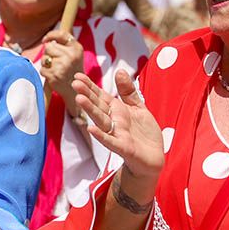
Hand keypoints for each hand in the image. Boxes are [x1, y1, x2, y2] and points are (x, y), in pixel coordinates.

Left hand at [40, 30, 84, 110]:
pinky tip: (53, 76)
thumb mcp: (74, 55)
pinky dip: (45, 73)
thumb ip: (64, 45)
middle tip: (55, 62)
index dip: (50, 35)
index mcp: (76, 48)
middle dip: (48, 54)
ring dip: (46, 64)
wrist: (75, 90)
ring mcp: (62, 65)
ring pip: (44, 58)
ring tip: (55, 69)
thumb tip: (46, 40)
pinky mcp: (55, 75)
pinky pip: (42, 69)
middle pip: (49, 47)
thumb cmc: (72, 71)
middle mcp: (71, 56)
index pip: (61, 34)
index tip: (44, 40)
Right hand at [74, 70, 163, 193]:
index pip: (101, 96)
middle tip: (75, 83)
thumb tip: (120, 71)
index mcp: (117, 111)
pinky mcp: (124, 148)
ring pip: (101, 121)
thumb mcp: (138, 108)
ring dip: (91, 111)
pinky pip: (111, 141)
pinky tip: (91, 129)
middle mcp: (114, 122)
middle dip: (87, 95)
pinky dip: (101, 135)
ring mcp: (117, 135)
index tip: (78, 76)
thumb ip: (128, 91)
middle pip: (98, 107)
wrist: (153, 159)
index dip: (90, 87)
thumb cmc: (144, 134)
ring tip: (79, 99)